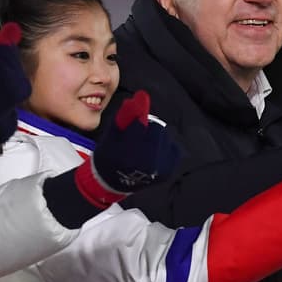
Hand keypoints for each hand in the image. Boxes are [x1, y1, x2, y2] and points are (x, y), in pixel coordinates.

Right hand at [42, 90, 180, 228]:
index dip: (137, 118)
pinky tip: (153, 152)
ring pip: (164, 137)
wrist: (113, 183)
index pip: (140, 124)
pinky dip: (163, 146)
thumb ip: (123, 117)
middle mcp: (147, 162)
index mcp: (129, 154)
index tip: (133, 118)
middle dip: (147, 128)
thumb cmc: (109, 157)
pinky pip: (172, 147)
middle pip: (156, 129)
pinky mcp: (168, 170)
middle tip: (138, 135)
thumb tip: (137, 98)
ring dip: (156, 137)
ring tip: (144, 145)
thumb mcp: (111, 136)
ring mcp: (160, 167)